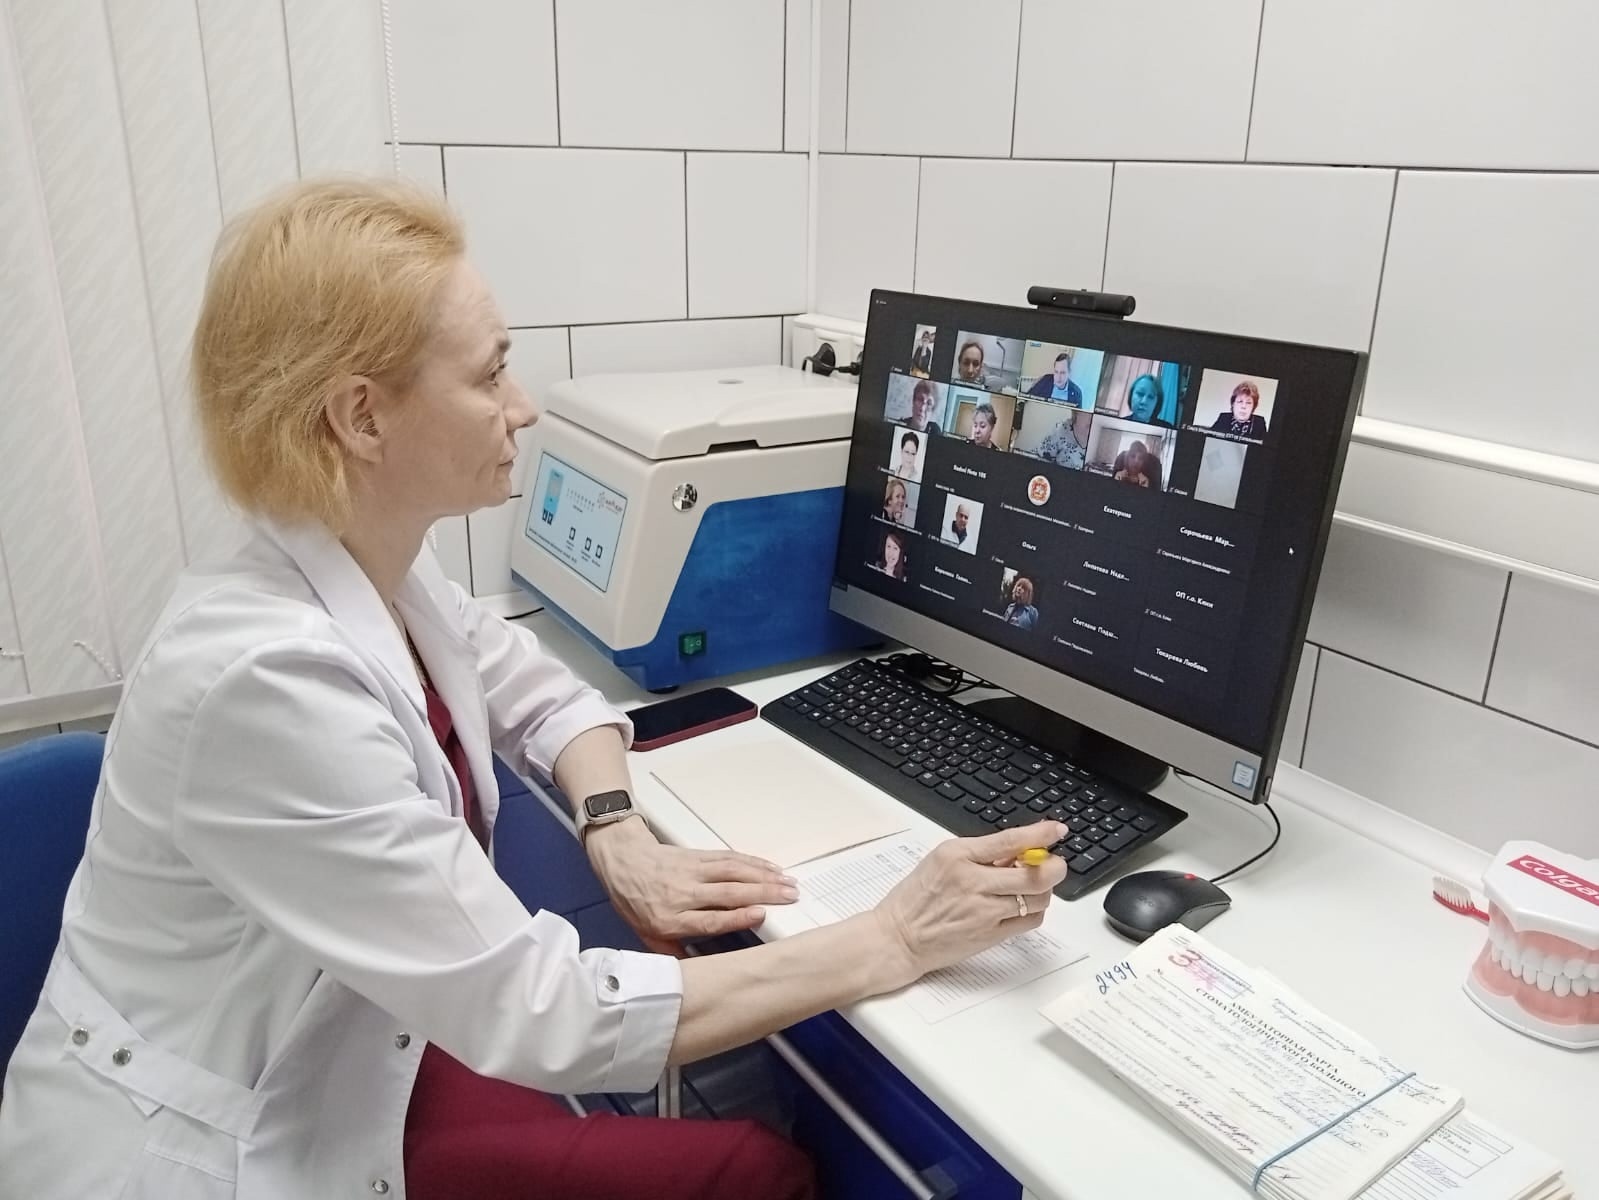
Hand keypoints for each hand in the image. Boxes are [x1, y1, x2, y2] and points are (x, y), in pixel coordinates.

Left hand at [584, 817, 798, 952]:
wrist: (622, 859)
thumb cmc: (635, 899)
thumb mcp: (645, 934)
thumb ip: (672, 953)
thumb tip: (698, 976)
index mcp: (669, 918)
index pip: (707, 919)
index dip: (735, 917)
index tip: (760, 914)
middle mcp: (682, 893)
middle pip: (727, 893)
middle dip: (762, 893)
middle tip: (789, 897)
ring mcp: (691, 872)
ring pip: (733, 872)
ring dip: (764, 876)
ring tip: (788, 883)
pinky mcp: (698, 855)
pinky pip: (729, 858)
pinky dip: (752, 862)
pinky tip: (770, 868)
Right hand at [872, 821, 1067, 986]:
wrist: (898, 938)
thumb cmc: (915, 899)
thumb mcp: (940, 861)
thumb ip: (978, 855)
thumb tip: (1017, 850)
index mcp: (957, 856)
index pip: (1009, 840)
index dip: (1040, 834)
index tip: (1057, 830)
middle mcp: (972, 882)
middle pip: (1033, 873)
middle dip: (1054, 867)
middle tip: (1055, 864)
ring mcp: (983, 911)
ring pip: (1037, 898)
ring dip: (1043, 890)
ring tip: (1032, 886)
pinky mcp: (990, 935)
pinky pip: (1029, 921)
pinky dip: (1035, 911)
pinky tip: (1024, 906)